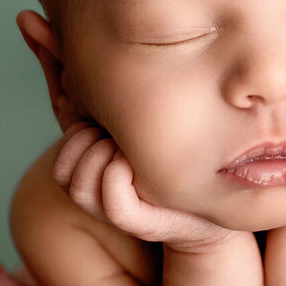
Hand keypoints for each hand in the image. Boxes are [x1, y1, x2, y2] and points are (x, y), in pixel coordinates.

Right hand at [52, 121, 240, 251]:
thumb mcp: (147, 126)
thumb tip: (81, 61)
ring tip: (125, 146)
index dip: (75, 135)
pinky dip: (118, 175)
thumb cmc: (187, 156)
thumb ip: (118, 106)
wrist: (224, 201)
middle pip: (62, 172)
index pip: (60, 162)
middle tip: (116, 132)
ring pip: (79, 188)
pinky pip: (114, 203)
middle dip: (83, 142)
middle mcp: (101, 198)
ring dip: (97, 157)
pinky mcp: (143, 225)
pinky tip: (138, 162)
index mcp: (97, 174)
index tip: (107, 122)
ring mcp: (119, 212)